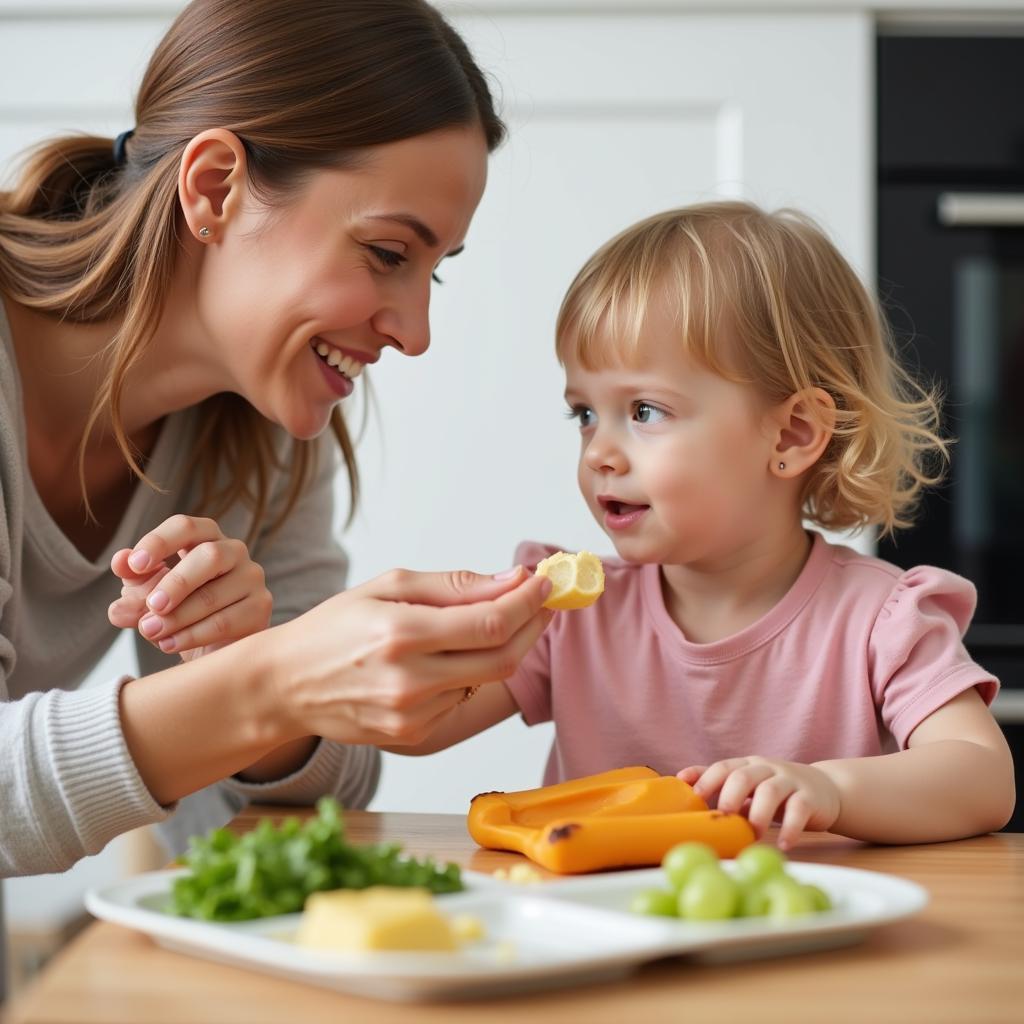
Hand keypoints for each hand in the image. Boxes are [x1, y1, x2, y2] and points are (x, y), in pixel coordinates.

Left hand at [108, 515, 271, 660]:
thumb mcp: (148, 594)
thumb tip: (119, 562)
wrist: (209, 647)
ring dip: (177, 617)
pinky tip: (168, 644)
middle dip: (176, 582)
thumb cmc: (178, 610)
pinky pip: (225, 621)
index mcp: (204, 537)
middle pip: (210, 555)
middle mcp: (234, 551)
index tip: (134, 564)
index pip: (185, 527)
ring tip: (150, 631)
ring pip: (214, 594)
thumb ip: (134, 579)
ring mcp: (252, 578)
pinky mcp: (260, 608)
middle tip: (152, 605)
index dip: (159, 542)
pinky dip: (192, 635)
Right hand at [263, 565, 552, 747]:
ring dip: (501, 649)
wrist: (284, 685)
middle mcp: (410, 680)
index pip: (490, 623)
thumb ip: (454, 585)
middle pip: (502, 658)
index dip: (528, 602)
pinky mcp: (413, 736)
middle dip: (533, 625)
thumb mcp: (388, 586)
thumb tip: (511, 579)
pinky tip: (450, 658)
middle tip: (541, 601)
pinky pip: (461, 699)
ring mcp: (412, 714)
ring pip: (486, 679)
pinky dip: (470, 674)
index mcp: (402, 634)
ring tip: (489, 622)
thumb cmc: (334, 627)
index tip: (545, 582)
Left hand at [678, 756, 841, 849]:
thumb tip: (682, 785)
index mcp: (747, 765)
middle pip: (744, 775)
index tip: (694, 796)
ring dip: (758, 814)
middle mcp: (766, 768)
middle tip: (724, 816)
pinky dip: (790, 828)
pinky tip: (783, 845)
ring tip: (753, 835)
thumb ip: (719, 784)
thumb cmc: (775, 791)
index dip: (707, 779)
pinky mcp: (810, 797)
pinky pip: (800, 809)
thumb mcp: (748, 785)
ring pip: (771, 791)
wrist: (824, 789)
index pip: (724, 767)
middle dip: (730, 795)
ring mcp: (789, 780)